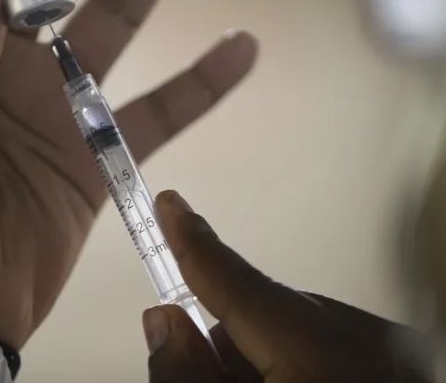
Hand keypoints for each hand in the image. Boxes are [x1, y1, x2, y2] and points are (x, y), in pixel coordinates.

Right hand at [143, 191, 433, 382]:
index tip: (168, 201)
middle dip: (230, 339)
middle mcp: (359, 335)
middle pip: (263, 310)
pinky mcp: (403, 356)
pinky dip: (308, 366)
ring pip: (300, 330)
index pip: (233, 279)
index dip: (190, 241)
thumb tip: (162, 317)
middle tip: (217, 379)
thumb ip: (189, 379)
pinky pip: (335, 346)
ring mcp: (390, 347)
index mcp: (314, 349)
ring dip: (271, 359)